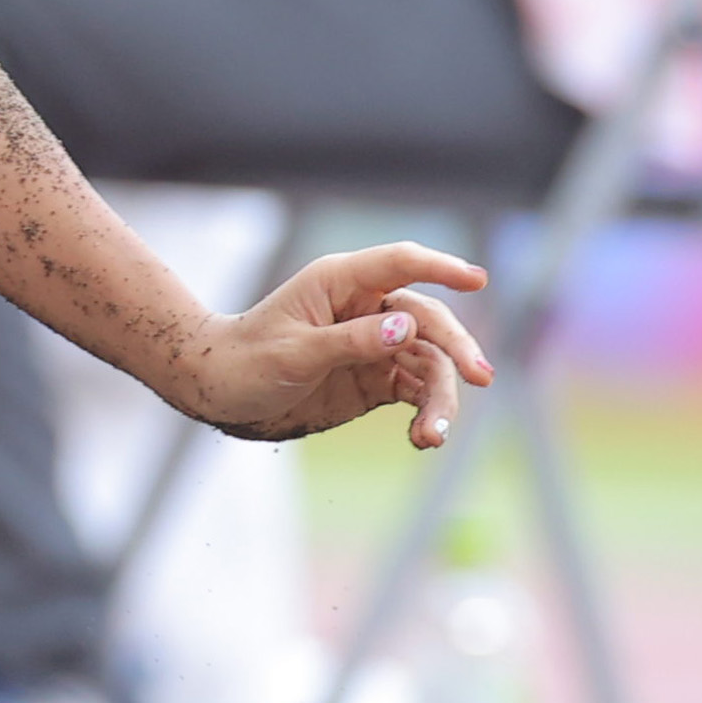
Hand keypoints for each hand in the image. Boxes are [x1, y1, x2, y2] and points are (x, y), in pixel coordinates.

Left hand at [178, 240, 494, 448]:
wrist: (221, 394)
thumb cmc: (246, 360)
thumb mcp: (294, 352)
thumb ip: (349, 341)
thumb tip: (405, 328)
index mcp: (340, 282)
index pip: (399, 264)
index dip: (440, 268)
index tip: (477, 280)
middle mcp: (365, 308)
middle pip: (428, 320)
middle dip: (456, 348)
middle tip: (480, 377)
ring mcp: (374, 345)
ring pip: (429, 363)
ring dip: (442, 397)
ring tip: (433, 436)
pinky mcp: (376, 380)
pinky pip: (417, 392)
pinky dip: (427, 414)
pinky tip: (424, 438)